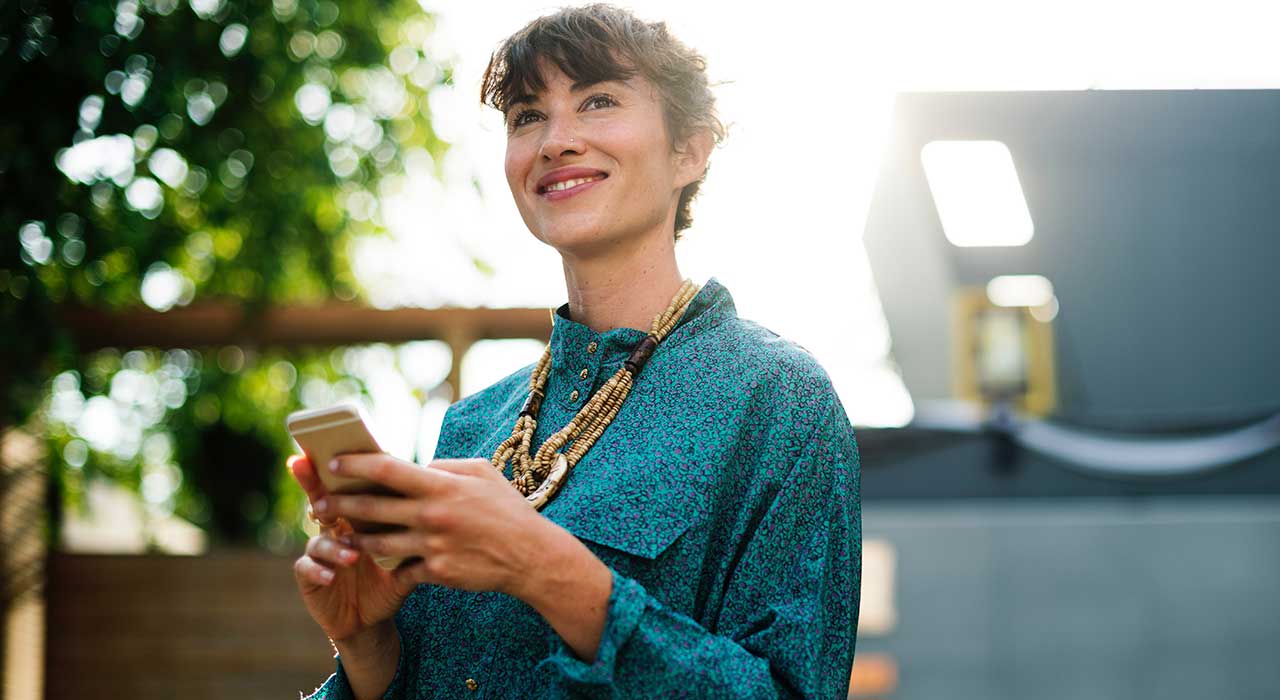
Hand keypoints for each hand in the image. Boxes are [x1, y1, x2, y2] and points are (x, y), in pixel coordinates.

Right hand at [287, 455, 416, 644]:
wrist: (372, 618)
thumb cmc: (391, 579)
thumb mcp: (407, 554)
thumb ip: (417, 529)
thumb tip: (446, 503)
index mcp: (357, 517)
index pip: (349, 487)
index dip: (340, 469)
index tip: (337, 451)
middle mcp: (334, 528)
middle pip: (321, 500)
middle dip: (313, 485)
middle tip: (315, 477)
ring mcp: (319, 551)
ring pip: (319, 539)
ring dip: (334, 546)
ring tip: (352, 556)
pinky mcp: (309, 576)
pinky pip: (306, 568)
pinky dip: (319, 569)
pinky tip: (331, 576)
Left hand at [320, 454, 614, 661]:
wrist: (530, 556)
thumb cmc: (506, 509)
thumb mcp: (481, 473)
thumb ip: (445, 467)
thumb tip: (418, 466)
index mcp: (441, 485)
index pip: (387, 469)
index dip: (355, 465)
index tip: (333, 463)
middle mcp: (432, 515)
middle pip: (371, 508)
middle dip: (338, 504)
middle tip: (318, 503)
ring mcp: (432, 546)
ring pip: (377, 543)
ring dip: (354, 538)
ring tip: (338, 534)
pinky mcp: (436, 572)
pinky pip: (402, 568)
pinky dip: (389, 563)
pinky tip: (376, 560)